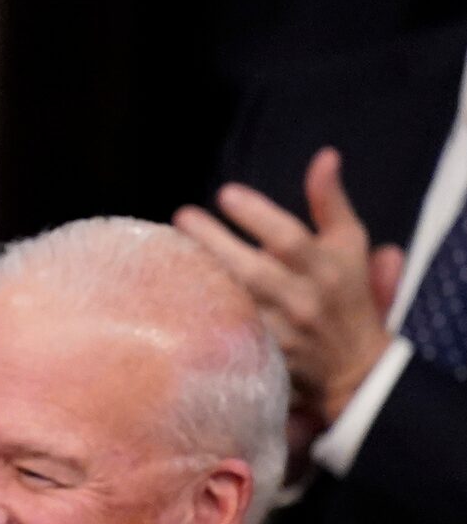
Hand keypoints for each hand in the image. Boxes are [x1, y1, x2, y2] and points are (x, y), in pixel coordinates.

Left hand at [173, 149, 398, 429]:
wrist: (355, 367)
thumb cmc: (347, 292)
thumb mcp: (348, 244)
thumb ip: (330, 202)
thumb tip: (324, 156)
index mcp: (326, 268)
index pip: (290, 239)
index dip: (259, 215)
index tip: (225, 193)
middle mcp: (303, 300)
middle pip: (253, 271)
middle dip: (215, 242)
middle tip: (182, 215)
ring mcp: (282, 334)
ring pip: (235, 304)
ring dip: (201, 278)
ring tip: (167, 251)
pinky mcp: (264, 360)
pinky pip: (226, 335)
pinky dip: (202, 315)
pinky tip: (174, 296)